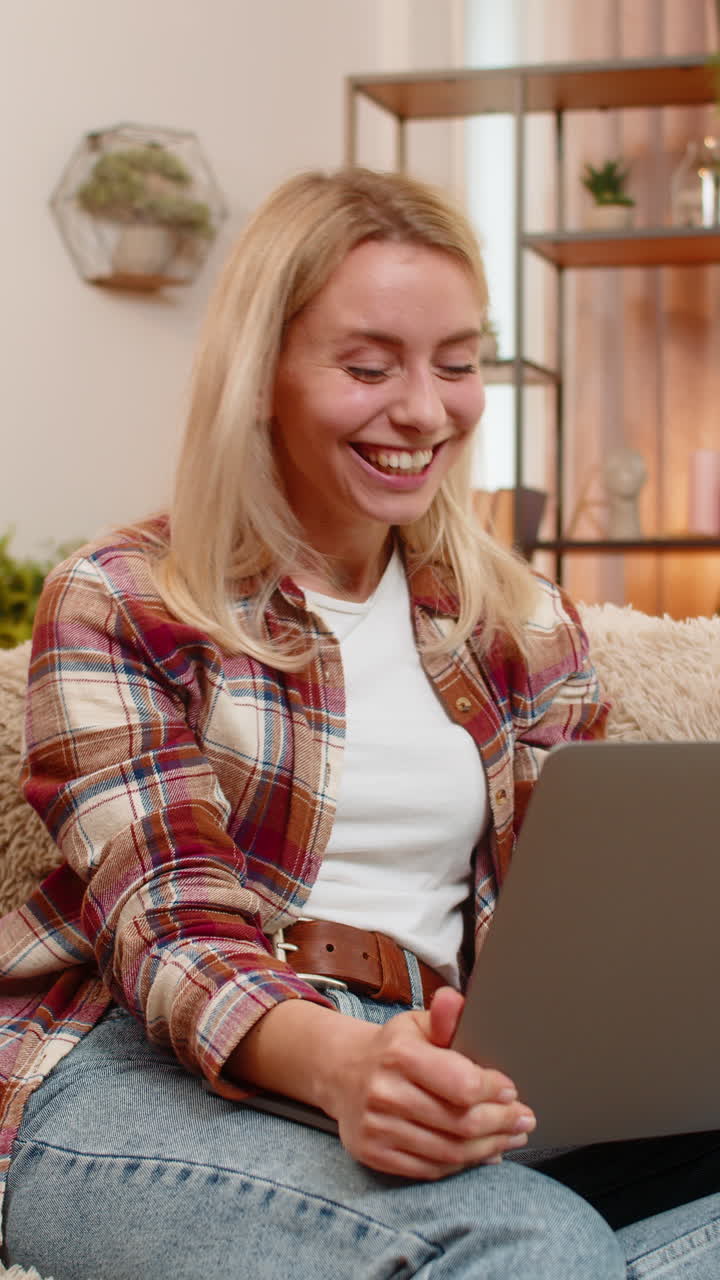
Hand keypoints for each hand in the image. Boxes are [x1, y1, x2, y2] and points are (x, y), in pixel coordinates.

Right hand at [324, 986, 535, 1179]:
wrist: (343, 1073)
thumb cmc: (392, 1048)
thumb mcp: (416, 1025)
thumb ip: (443, 1017)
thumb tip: (455, 1000)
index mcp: (400, 1055)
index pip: (463, 1085)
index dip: (495, 1092)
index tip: (513, 1092)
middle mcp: (385, 1093)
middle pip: (461, 1123)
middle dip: (502, 1124)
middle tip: (524, 1121)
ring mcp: (377, 1128)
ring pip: (450, 1152)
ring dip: (489, 1147)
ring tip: (510, 1138)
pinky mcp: (374, 1153)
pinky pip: (430, 1169)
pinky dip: (462, 1164)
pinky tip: (482, 1153)